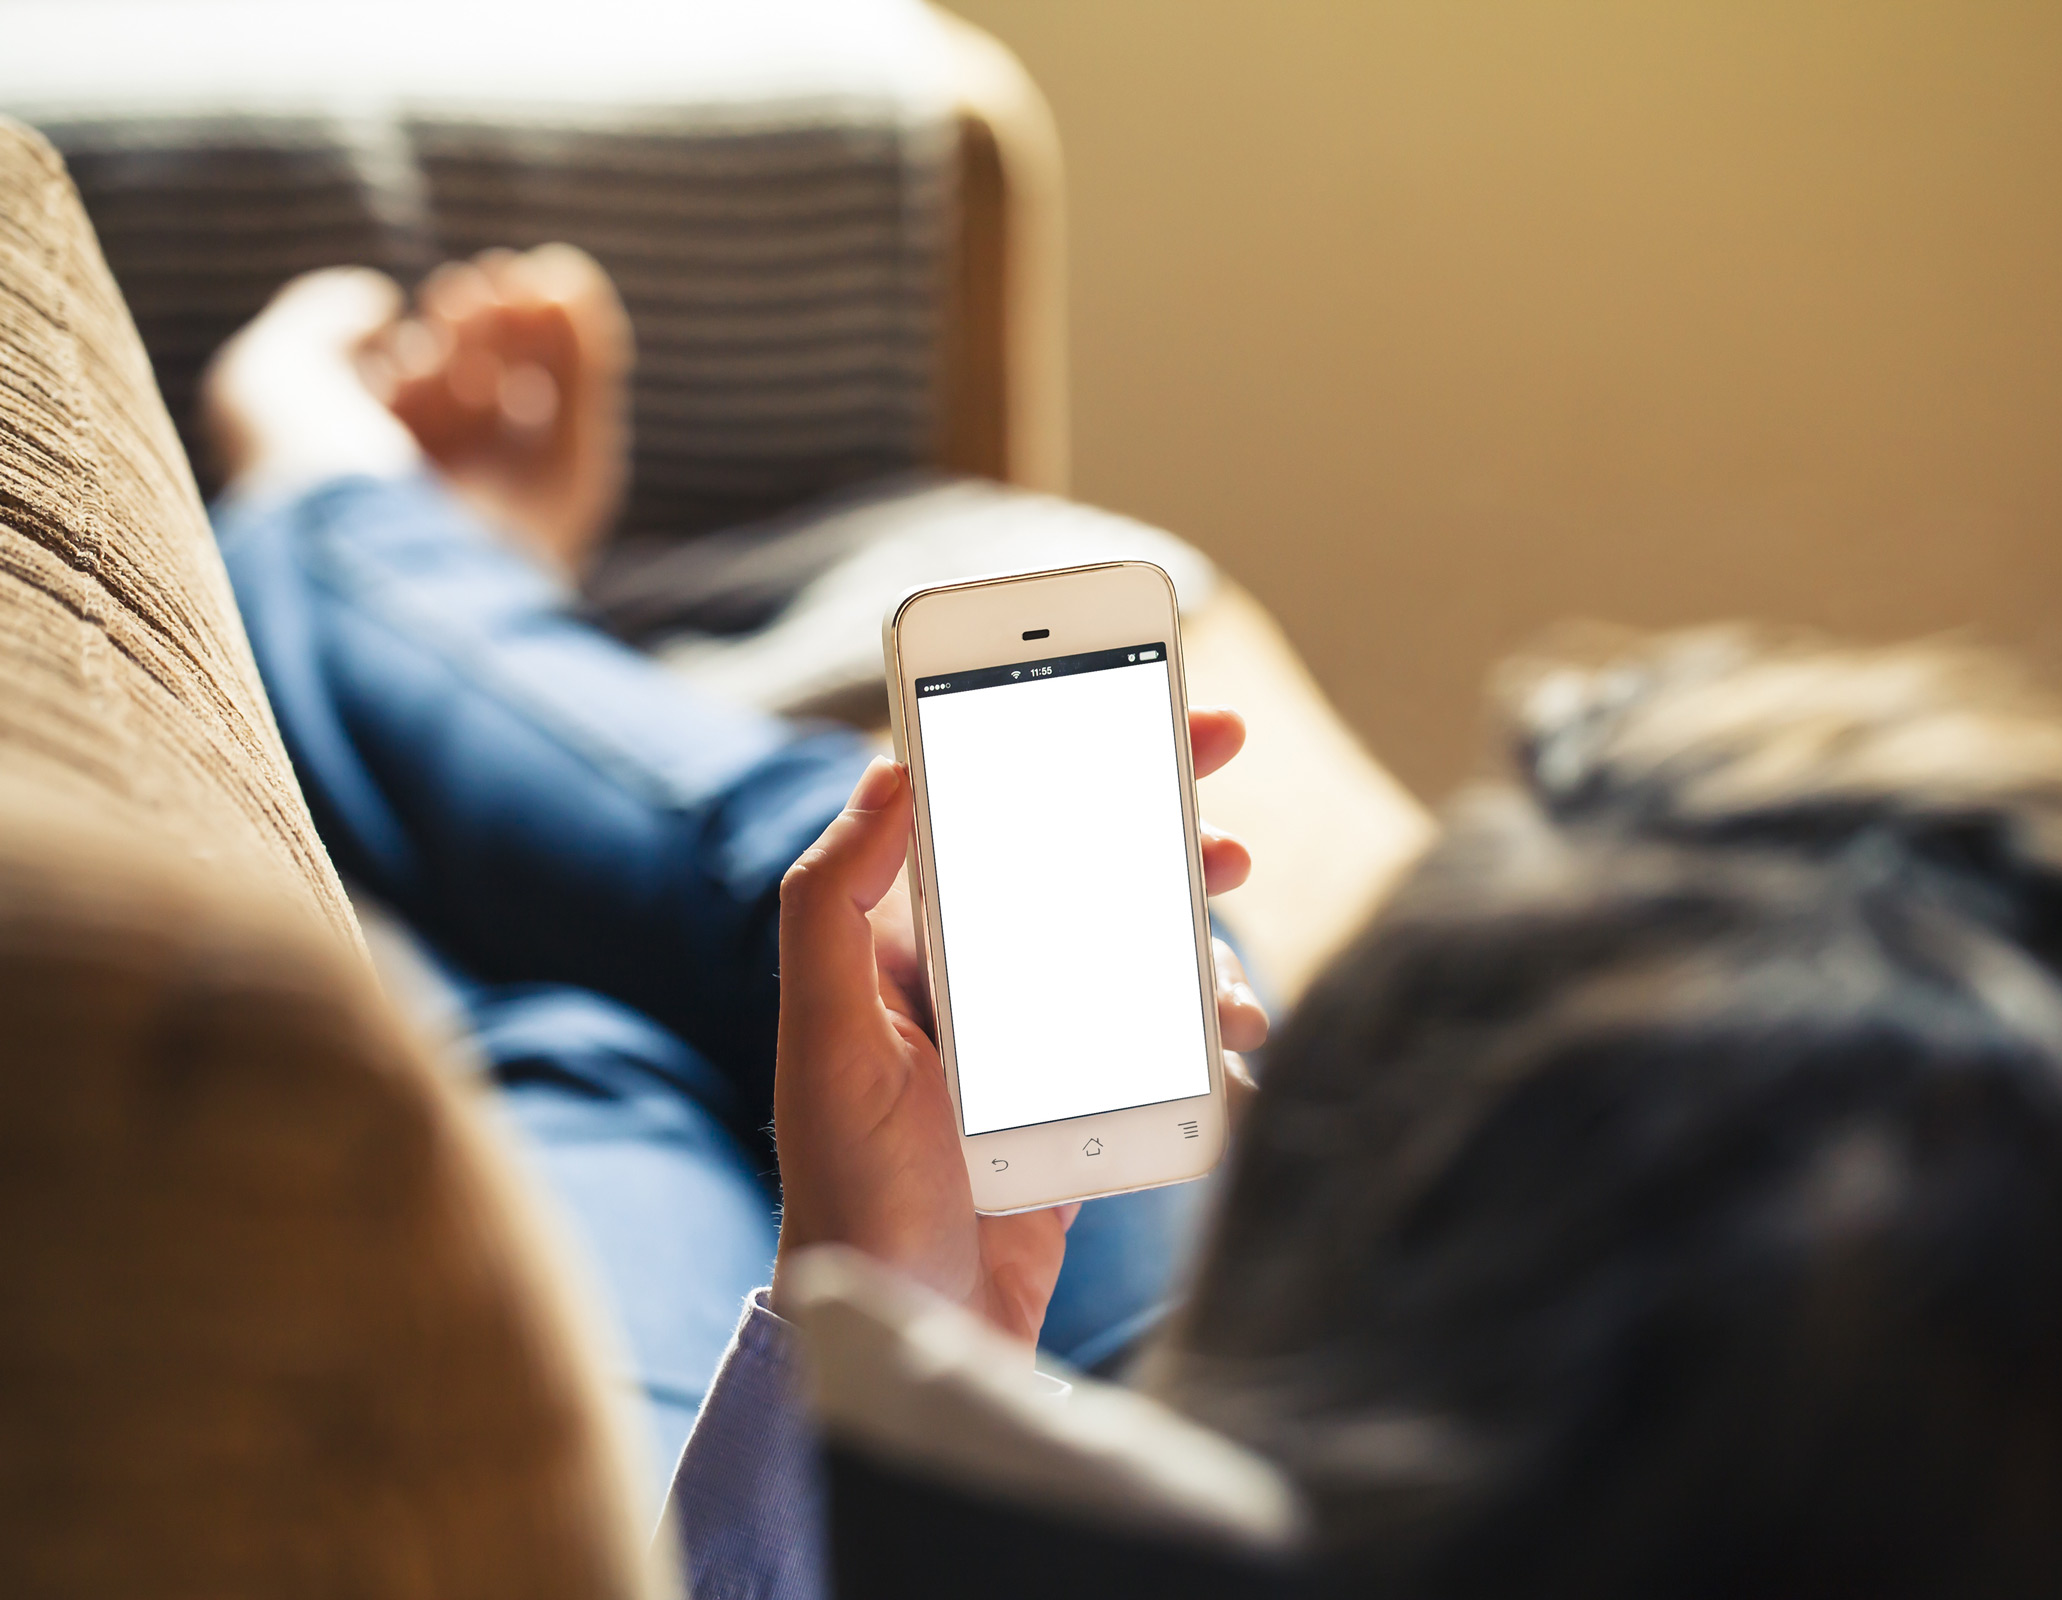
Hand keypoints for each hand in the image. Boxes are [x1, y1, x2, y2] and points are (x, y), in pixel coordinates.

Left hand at [771, 709, 1266, 1343]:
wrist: (908, 1330)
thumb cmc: (848, 1188)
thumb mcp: (821, 1037)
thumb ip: (832, 902)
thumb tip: (885, 771)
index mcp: (902, 941)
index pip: (981, 807)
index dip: (1051, 736)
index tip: (1122, 693)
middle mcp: (970, 973)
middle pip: (1075, 856)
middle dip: (1150, 808)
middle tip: (1218, 775)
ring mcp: (1034, 1034)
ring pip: (1130, 936)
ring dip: (1192, 918)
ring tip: (1234, 929)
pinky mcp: (1083, 1093)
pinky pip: (1157, 1026)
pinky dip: (1202, 1017)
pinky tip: (1231, 1033)